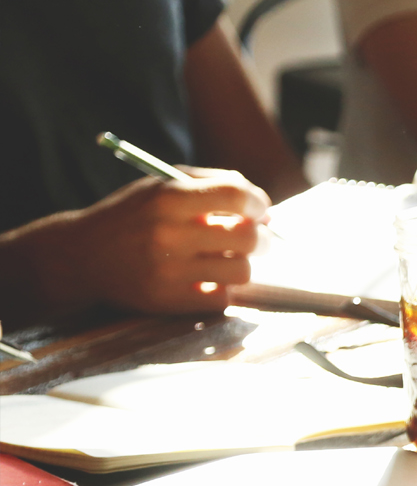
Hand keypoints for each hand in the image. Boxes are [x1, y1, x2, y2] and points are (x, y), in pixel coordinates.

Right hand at [22, 168, 267, 314]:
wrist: (81, 256)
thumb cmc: (132, 215)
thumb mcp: (162, 185)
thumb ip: (213, 185)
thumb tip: (265, 209)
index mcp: (168, 197)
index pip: (235, 196)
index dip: (258, 203)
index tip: (259, 210)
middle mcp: (168, 234)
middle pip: (247, 237)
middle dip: (261, 237)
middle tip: (255, 239)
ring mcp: (167, 271)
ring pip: (241, 271)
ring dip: (242, 264)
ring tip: (229, 258)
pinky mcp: (167, 300)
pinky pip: (221, 298)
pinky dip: (222, 289)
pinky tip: (209, 279)